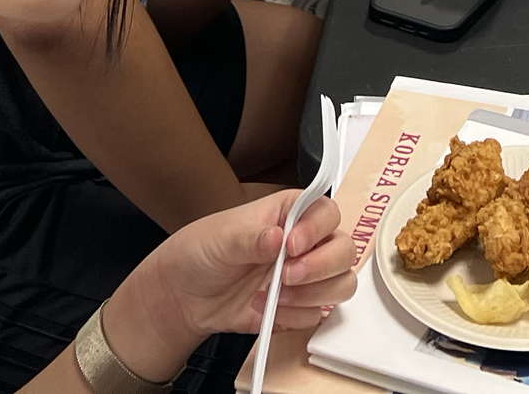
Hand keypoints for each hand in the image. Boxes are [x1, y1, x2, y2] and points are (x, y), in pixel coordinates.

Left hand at [114, 190, 356, 374]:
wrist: (184, 297)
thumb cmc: (201, 253)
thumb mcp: (221, 238)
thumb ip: (251, 238)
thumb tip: (277, 237)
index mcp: (290, 214)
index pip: (327, 212)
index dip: (317, 229)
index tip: (292, 244)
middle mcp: (305, 243)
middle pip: (344, 250)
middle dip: (320, 267)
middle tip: (286, 276)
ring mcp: (305, 277)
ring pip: (341, 284)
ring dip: (312, 295)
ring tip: (275, 295)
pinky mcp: (298, 307)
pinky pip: (317, 315)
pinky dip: (294, 316)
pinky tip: (267, 309)